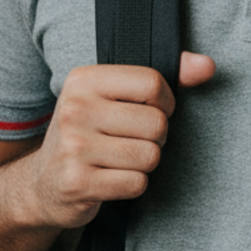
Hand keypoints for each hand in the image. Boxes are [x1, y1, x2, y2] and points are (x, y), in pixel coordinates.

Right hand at [19, 50, 215, 230]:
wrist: (43, 184)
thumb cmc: (89, 134)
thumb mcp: (114, 98)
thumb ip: (163, 79)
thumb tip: (207, 66)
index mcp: (83, 80)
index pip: (152, 82)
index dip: (164, 102)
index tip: (151, 111)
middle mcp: (74, 109)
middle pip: (156, 123)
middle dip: (155, 138)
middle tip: (131, 141)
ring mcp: (73, 147)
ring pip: (150, 156)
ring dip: (144, 163)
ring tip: (120, 160)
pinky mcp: (78, 182)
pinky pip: (136, 183)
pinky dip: (132, 184)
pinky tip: (111, 179)